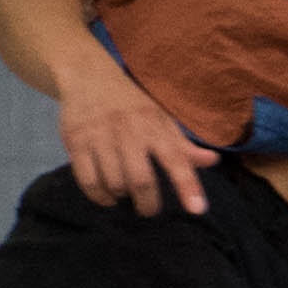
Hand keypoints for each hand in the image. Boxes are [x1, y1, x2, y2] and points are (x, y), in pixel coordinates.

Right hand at [57, 75, 216, 215]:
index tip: (197, 209)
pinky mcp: (75, 142)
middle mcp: (128, 131)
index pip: (176, 159)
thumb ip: (183, 145)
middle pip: (141, 180)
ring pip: (114, 183)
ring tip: (126, 194)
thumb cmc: (132, 105)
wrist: (88, 78)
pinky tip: (107, 196)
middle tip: (149, 210)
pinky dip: (99, 196)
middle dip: (148, 204)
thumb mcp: (161, 119)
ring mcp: (99, 137)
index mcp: (154, 126)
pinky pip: (87, 180)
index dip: (187, 186)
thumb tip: (212, 161)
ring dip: (122, 197)